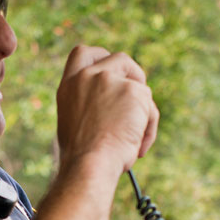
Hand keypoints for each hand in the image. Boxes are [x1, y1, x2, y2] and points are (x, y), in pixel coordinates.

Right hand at [54, 45, 159, 172]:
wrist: (89, 165)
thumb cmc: (83, 157)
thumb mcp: (76, 124)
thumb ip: (90, 105)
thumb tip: (116, 105)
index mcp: (69, 85)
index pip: (83, 54)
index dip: (102, 58)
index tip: (114, 71)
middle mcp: (87, 76)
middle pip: (120, 59)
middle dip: (134, 73)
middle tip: (139, 93)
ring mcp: (109, 79)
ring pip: (140, 88)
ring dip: (143, 112)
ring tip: (134, 140)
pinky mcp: (132, 90)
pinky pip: (149, 107)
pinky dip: (149, 127)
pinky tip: (138, 145)